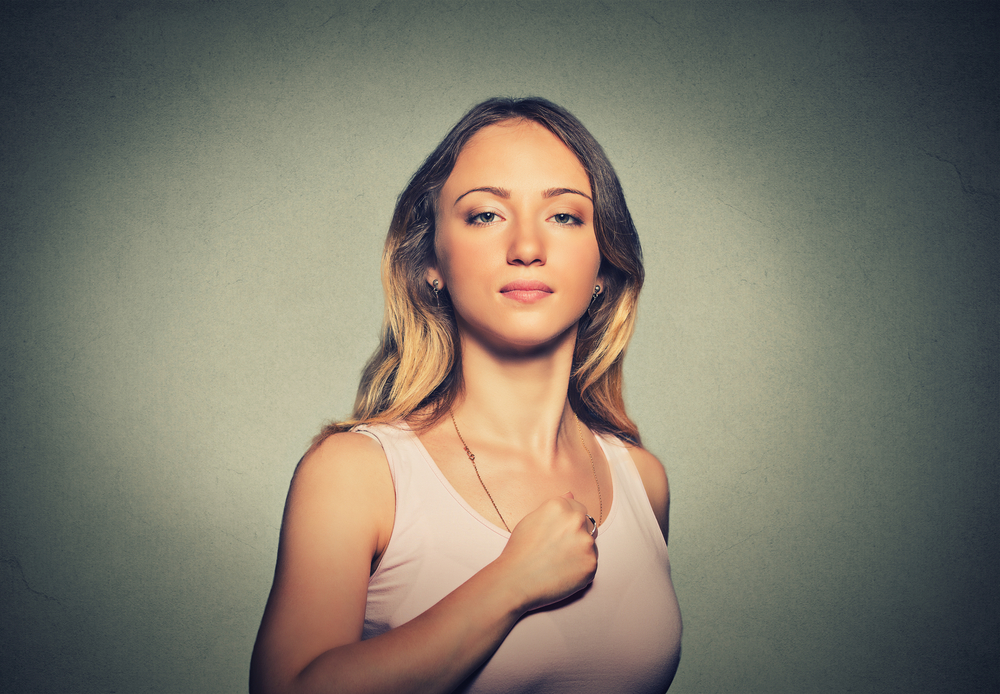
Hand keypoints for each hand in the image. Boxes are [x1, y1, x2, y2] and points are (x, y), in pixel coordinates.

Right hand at [494, 492, 597, 611]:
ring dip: (579, 551)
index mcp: (559, 506)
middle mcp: (575, 520)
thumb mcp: (531, 520)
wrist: (515, 580)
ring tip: (557, 563)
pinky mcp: (591, 564)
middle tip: (557, 549)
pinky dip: (580, 568)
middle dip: (576, 534)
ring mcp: (586, 542)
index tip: (559, 534)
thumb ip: (554, 507)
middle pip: (586, 524)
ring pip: (590, 545)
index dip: (567, 522)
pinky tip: (562, 572)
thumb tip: (571, 494)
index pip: (577, 507)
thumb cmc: (518, 551)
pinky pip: (590, 563)